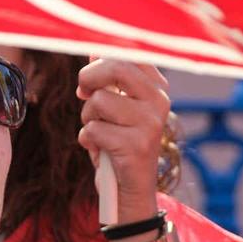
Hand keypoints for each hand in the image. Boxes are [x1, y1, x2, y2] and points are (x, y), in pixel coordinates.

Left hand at [76, 59, 170, 224]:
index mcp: (157, 89)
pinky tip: (100, 151)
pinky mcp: (136, 146)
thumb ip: (109, 81)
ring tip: (99, 133)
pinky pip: (94, 129)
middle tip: (83, 93)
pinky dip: (88, 140)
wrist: (131, 191)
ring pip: (99, 101)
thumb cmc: (120, 144)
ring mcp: (150, 124)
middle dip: (89, 78)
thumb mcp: (117, 109)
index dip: (101, 61)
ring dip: (88, 118)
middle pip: (116, 67)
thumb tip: (94, 50)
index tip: (92, 78)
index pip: (129, 55)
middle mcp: (159, 103)